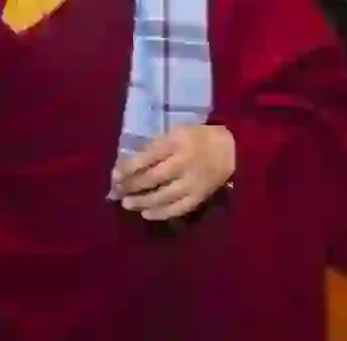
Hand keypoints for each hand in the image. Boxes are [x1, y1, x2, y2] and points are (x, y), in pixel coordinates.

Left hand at [113, 125, 235, 220]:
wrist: (232, 150)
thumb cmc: (198, 138)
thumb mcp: (176, 132)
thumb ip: (155, 147)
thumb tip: (129, 164)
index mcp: (176, 142)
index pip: (147, 157)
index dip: (128, 167)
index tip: (114, 175)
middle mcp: (183, 162)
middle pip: (152, 178)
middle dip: (131, 186)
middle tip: (117, 192)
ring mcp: (193, 182)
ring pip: (163, 196)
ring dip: (142, 202)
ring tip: (128, 204)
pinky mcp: (200, 196)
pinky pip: (178, 208)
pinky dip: (160, 213)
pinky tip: (147, 214)